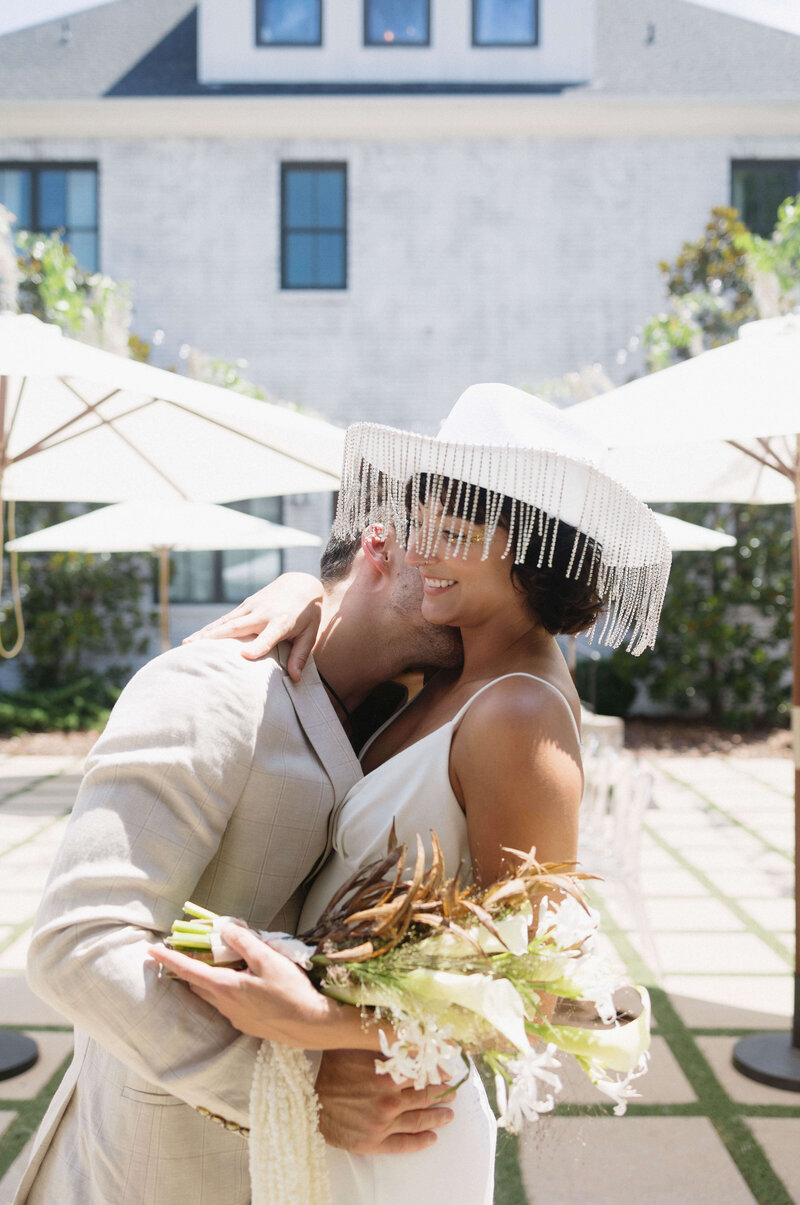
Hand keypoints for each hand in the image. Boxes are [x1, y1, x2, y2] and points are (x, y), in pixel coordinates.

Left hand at [150, 925, 382, 1050]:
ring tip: (219, 963)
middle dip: (187, 968)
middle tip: (187, 951)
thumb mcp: (268, 959)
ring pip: (212, 994)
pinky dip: (226, 989)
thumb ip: (244, 943)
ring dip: (208, 979)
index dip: (170, 959)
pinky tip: (245, 982)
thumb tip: (224, 928)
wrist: (311, 1025)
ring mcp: (235, 1017)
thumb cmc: (290, 991)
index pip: (189, 971)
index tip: (152, 951)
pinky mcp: (247, 1024)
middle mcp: (225, 1005)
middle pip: (197, 984)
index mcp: (226, 987)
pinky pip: (228, 1003)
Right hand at [183, 573, 323, 678]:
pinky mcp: (244, 606)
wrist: (300, 584)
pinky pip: (224, 619)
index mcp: (281, 621)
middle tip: (196, 650)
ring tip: (186, 645)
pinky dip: (209, 628)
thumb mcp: (310, 633)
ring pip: (225, 622)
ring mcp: (251, 607)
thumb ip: (300, 655)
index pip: (268, 636)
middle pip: (237, 626)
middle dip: (217, 638)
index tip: (245, 656)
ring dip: (205, 633)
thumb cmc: (308, 614)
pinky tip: (194, 638)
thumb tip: (295, 678)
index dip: (257, 646)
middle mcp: (262, 613)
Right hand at [316, 1049, 455, 1154]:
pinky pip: (404, 1144)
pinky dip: (422, 1141)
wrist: (309, 1102)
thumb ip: (383, 1036)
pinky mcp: (374, 1143)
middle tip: (453, 1091)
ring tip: (449, 1114)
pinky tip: (433, 1137)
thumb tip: (405, 1020)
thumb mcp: (355, 1043)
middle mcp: (389, 1100)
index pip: (424, 1071)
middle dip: (442, 1093)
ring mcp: (383, 1123)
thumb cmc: (332, 1068)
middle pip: (425, 1096)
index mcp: (388, 1074)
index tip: (449, 1070)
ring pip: (420, 1120)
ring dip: (438, 1117)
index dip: (438, 1070)